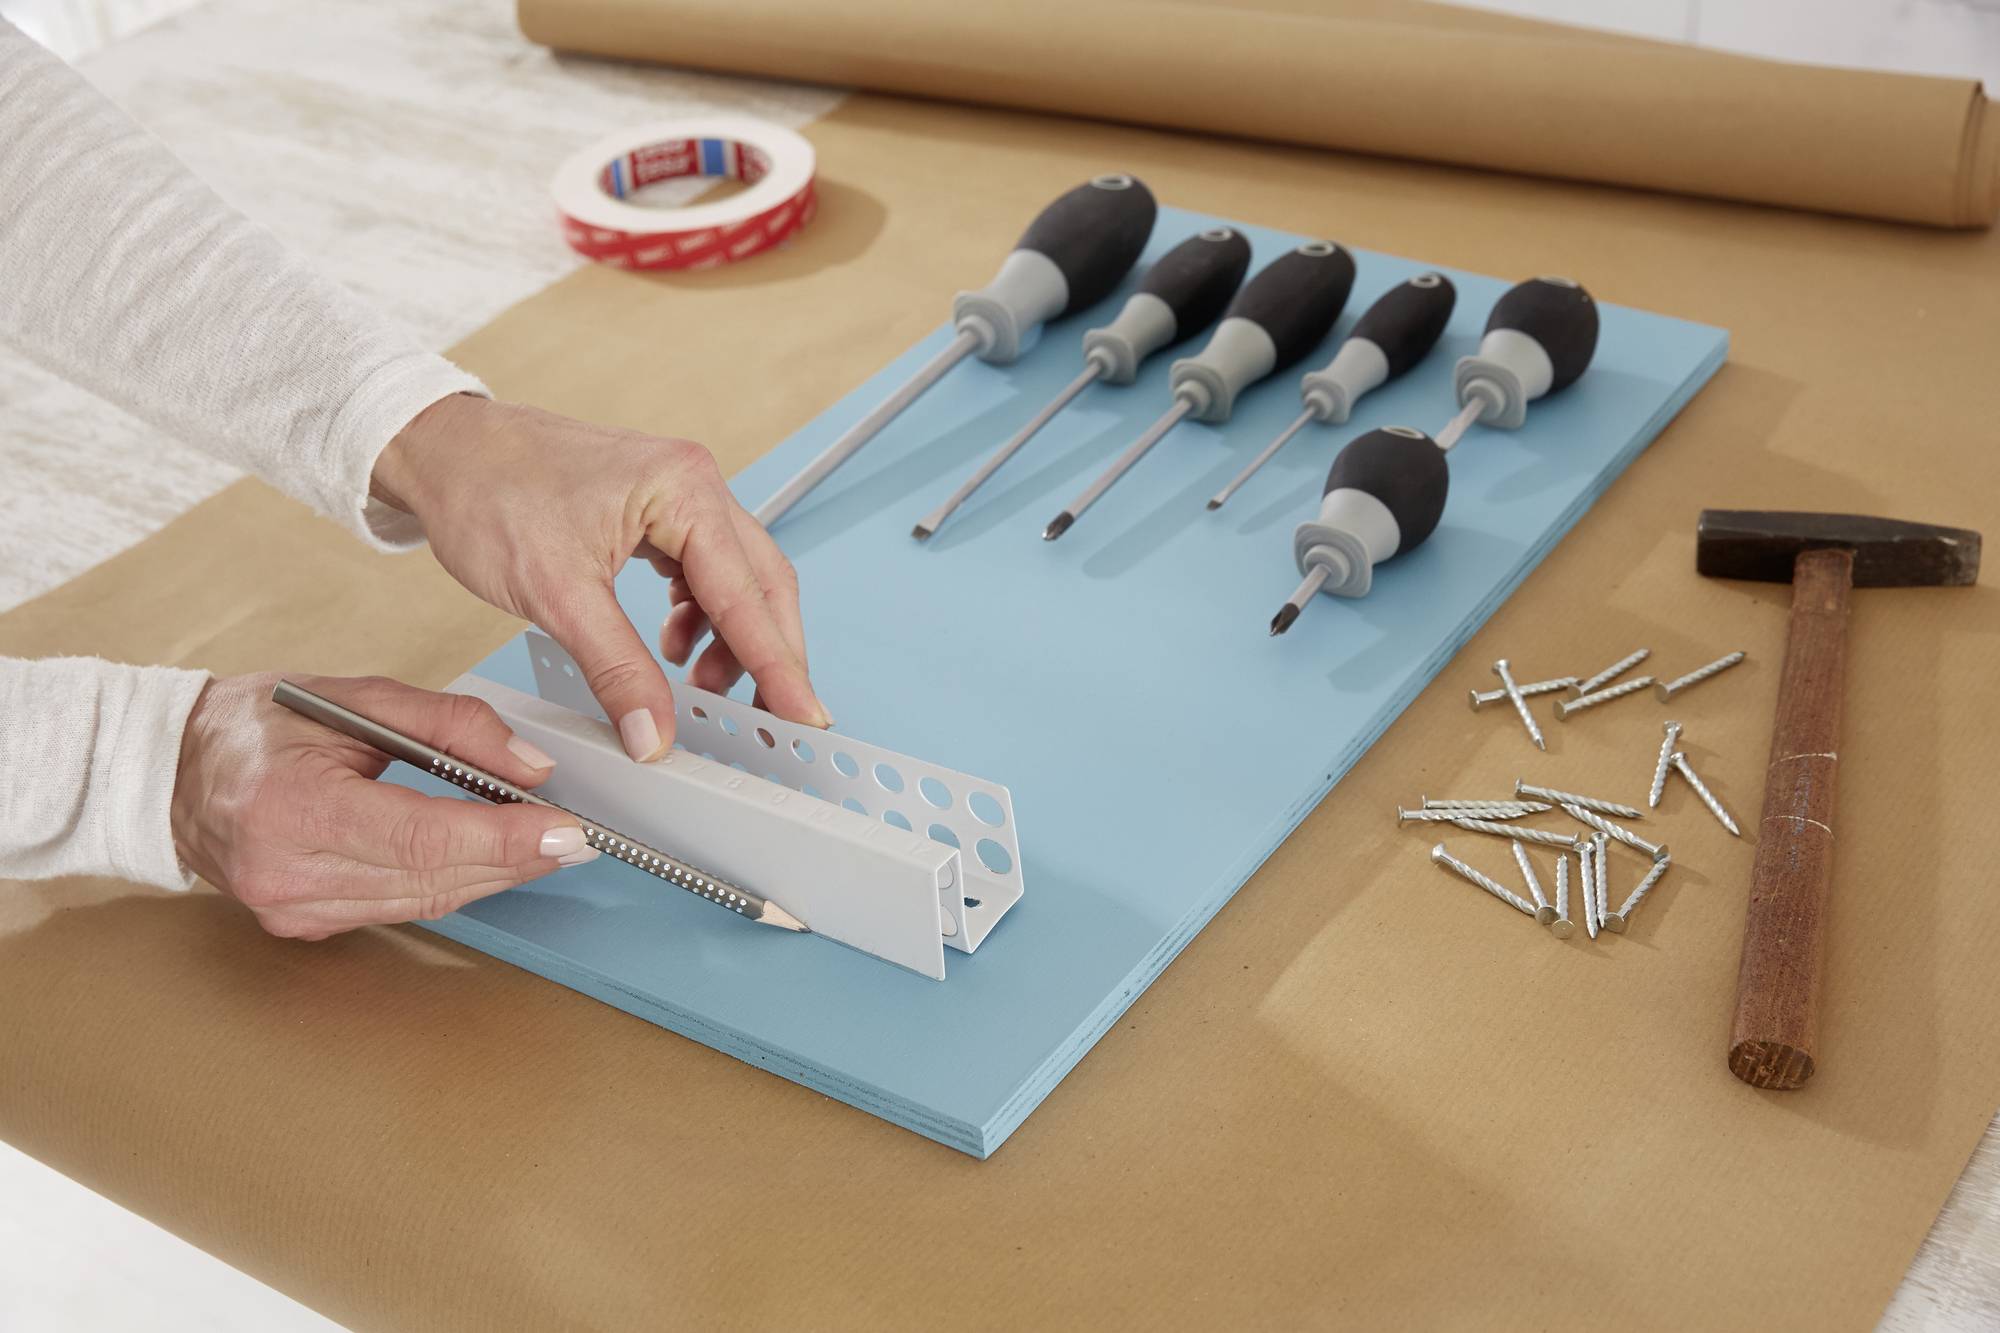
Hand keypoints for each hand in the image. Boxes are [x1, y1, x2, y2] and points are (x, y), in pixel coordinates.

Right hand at [170, 672, 596, 939]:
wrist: (170, 771)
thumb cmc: (255, 725)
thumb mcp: (353, 697)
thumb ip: (448, 725)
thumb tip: (529, 768)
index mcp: (291, 806)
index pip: (423, 836)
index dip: (503, 838)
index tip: (564, 830)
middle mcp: (287, 870)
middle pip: (432, 877)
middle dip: (516, 859)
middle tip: (576, 840)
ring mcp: (292, 907)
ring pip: (425, 901)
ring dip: (492, 876)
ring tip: (545, 847)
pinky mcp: (302, 924)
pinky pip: (399, 909)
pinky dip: (449, 884)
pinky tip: (485, 862)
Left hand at [372, 394, 829, 761]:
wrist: (440, 448)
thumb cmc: (488, 492)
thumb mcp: (556, 595)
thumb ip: (616, 668)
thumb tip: (655, 734)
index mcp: (682, 489)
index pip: (747, 594)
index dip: (778, 664)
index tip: (804, 718)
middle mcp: (693, 484)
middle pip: (761, 585)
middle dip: (766, 656)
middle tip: (769, 720)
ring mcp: (677, 495)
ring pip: (735, 582)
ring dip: (730, 642)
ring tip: (700, 690)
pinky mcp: (656, 511)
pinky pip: (703, 573)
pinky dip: (700, 620)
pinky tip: (672, 651)